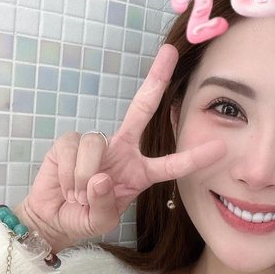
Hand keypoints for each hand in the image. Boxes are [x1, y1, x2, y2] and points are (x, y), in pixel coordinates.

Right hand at [18, 44, 224, 251]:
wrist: (54, 218)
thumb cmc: (84, 218)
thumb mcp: (101, 221)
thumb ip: (104, 204)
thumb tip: (100, 178)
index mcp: (140, 173)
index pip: (171, 164)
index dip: (194, 157)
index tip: (220, 147)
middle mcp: (122, 151)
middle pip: (142, 109)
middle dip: (155, 80)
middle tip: (170, 53)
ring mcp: (96, 144)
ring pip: (96, 144)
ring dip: (84, 177)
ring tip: (78, 195)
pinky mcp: (69, 141)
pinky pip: (74, 148)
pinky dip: (69, 173)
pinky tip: (65, 185)